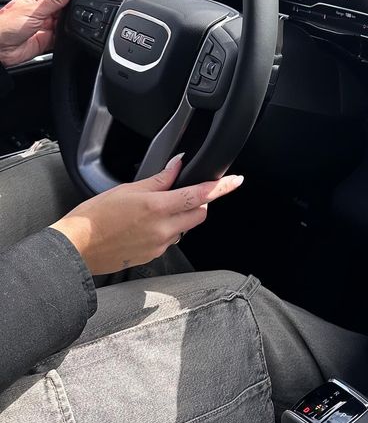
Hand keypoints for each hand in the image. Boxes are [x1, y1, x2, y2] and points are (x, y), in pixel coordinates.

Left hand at [0, 0, 77, 66]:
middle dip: (72, 9)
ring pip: (66, 22)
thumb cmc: (6, 25)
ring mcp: (46, 26)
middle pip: (65, 7)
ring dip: (69, 23)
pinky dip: (68, 36)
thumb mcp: (35, 8)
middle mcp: (43, 12)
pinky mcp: (48, 40)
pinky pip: (63, 37)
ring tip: (68, 23)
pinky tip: (67, 34)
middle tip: (76, 10)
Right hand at [50, 154, 243, 274]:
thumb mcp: (127, 189)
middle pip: (199, 214)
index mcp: (157, 207)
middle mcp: (163, 228)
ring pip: (185, 227)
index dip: (221, 187)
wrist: (76, 248)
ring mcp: (159, 245)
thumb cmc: (94, 216)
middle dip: (199, 203)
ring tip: (153, 211)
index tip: (236, 180)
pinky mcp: (153, 256)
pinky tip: (143, 226)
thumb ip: (159, 179)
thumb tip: (177, 166)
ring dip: (180, 217)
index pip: (200, 195)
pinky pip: (170, 240)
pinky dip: (166, 230)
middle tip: (183, 193)